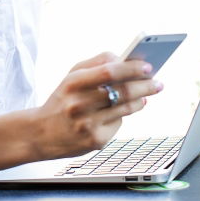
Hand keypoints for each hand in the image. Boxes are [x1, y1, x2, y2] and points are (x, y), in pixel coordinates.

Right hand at [32, 51, 162, 160]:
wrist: (41, 134)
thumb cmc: (62, 100)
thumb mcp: (71, 77)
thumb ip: (97, 63)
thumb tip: (124, 59)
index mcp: (73, 84)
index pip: (108, 72)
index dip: (131, 68)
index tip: (148, 66)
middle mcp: (80, 104)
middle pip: (123, 92)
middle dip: (145, 85)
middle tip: (158, 82)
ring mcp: (88, 124)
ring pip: (126, 109)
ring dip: (142, 99)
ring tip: (148, 93)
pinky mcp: (96, 141)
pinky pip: (119, 124)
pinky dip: (124, 115)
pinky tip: (125, 110)